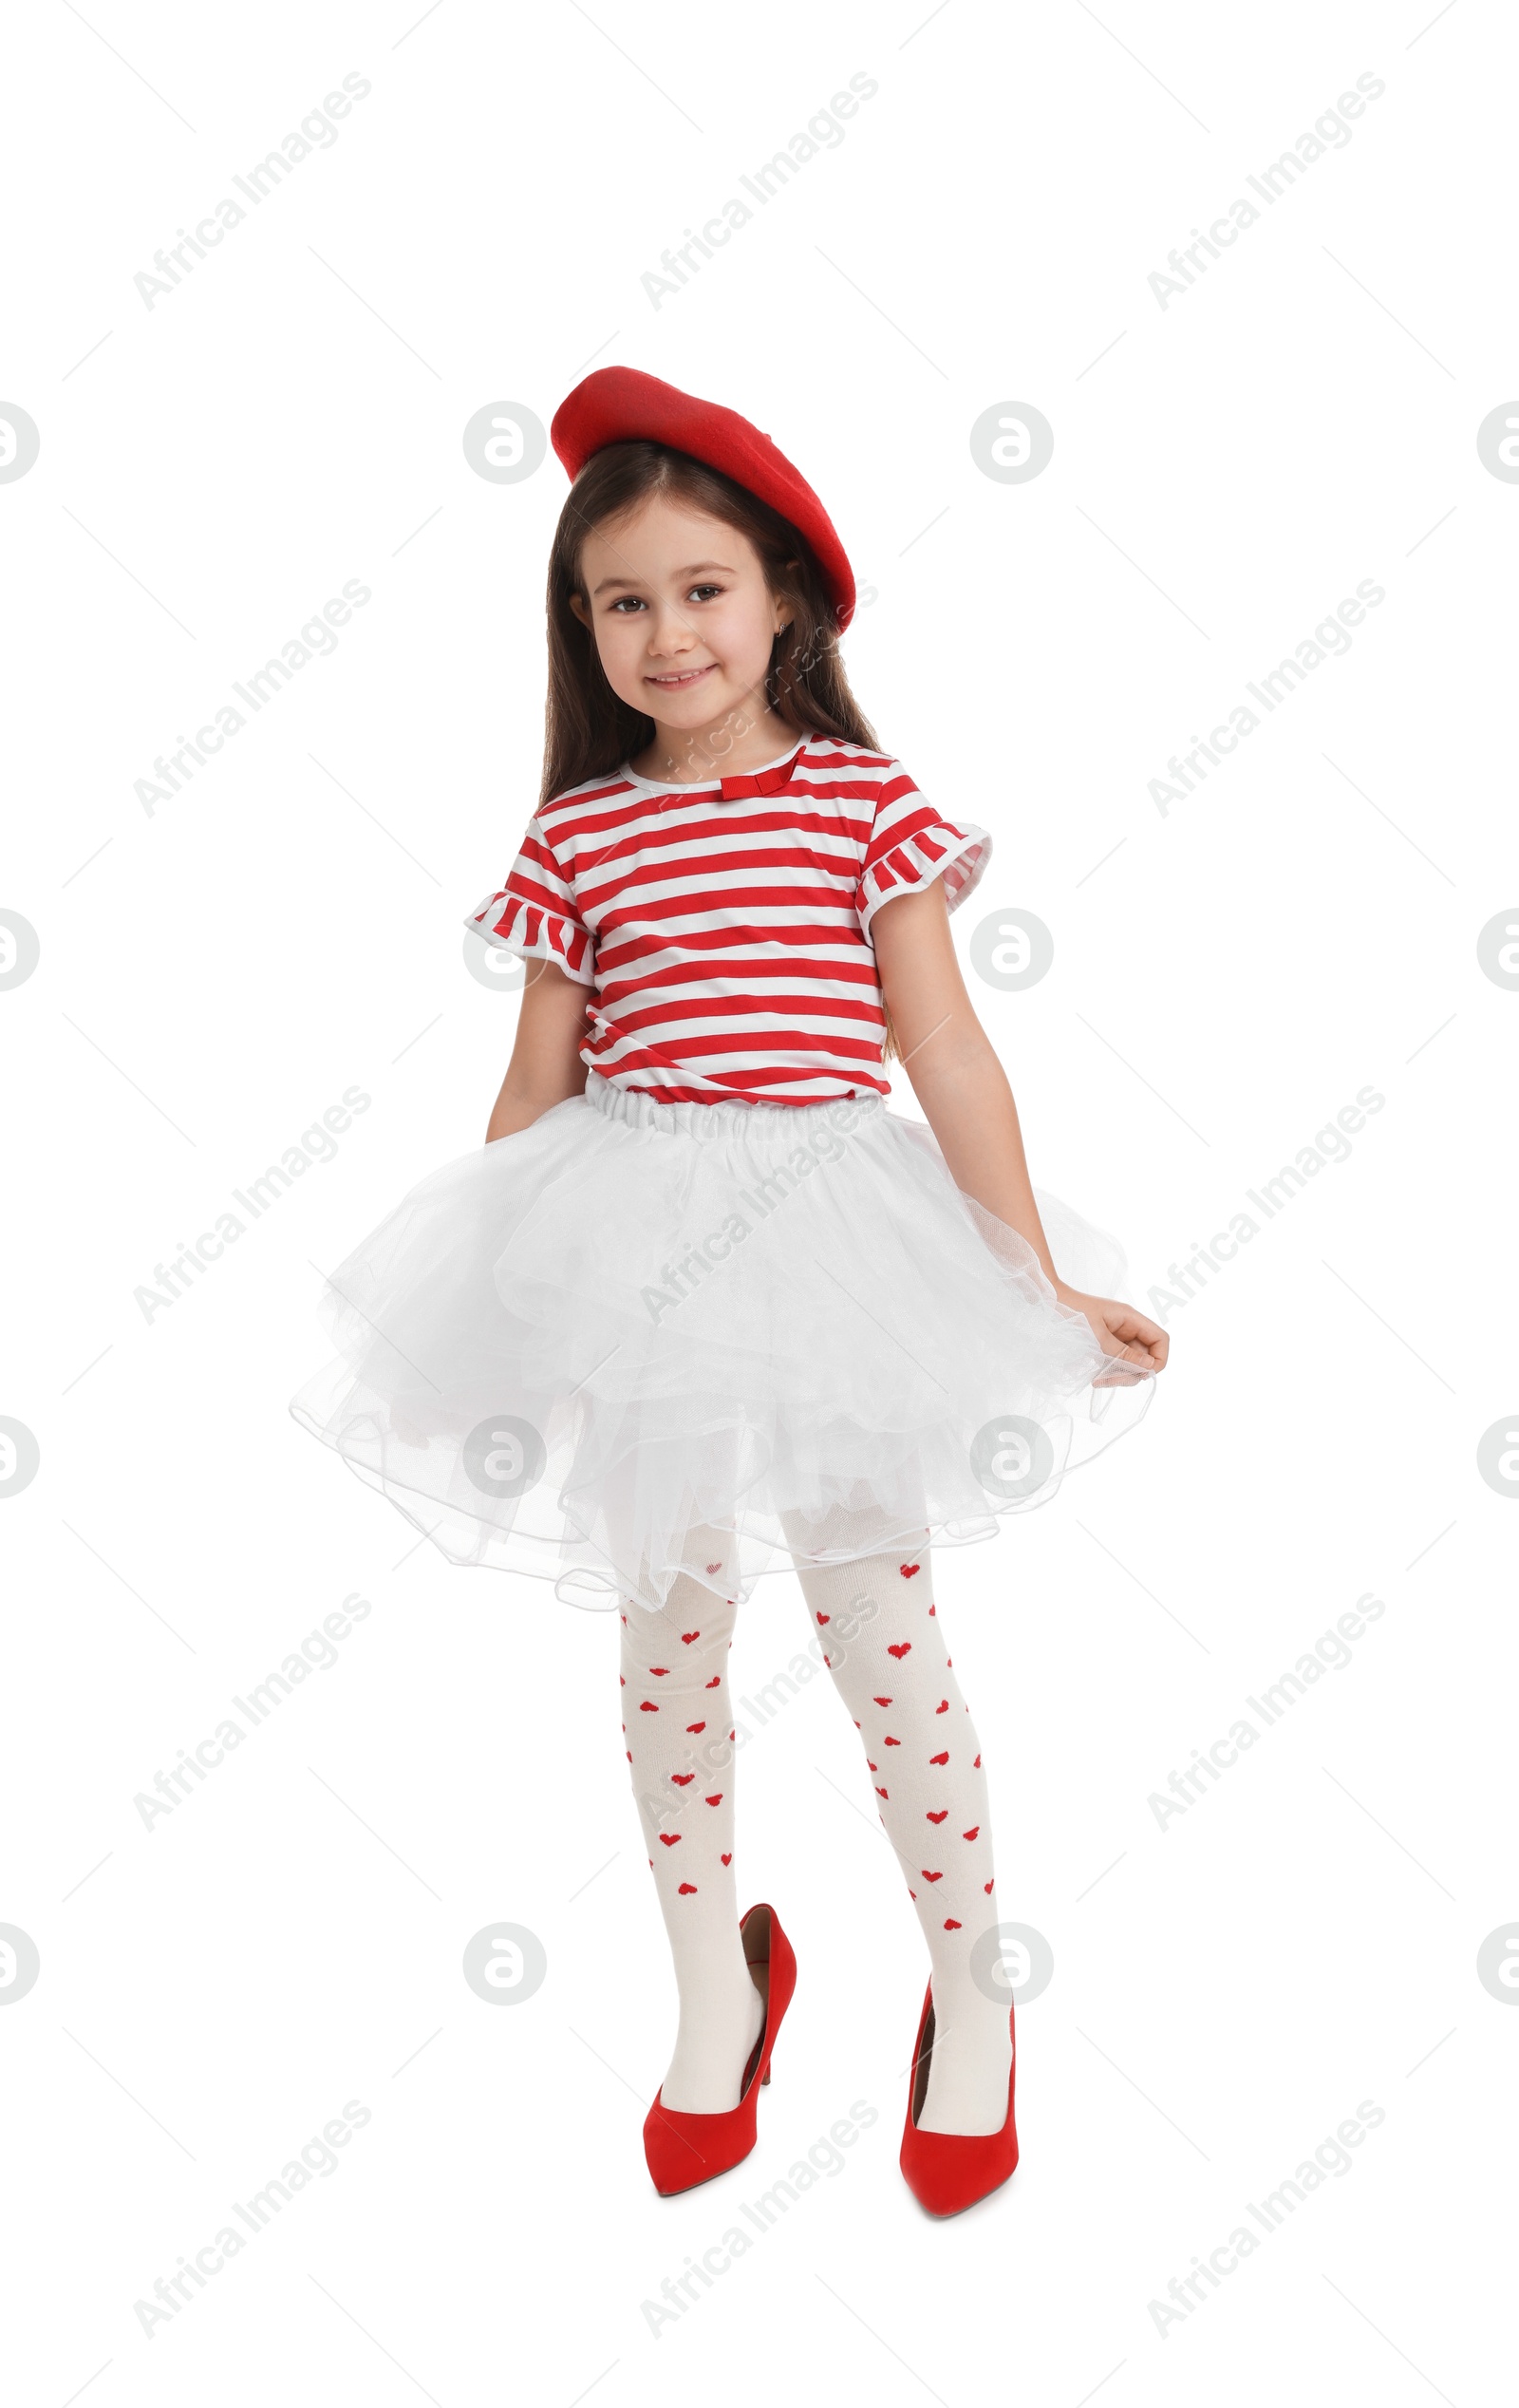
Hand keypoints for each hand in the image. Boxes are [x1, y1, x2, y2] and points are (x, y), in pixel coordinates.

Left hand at [1054, 1285, 1168, 1385]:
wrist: (1048, 1302)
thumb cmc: (1072, 1311)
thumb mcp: (1097, 1334)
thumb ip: (1122, 1352)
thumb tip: (1149, 1366)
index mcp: (1131, 1318)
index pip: (1160, 1340)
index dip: (1159, 1359)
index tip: (1144, 1373)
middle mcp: (1127, 1328)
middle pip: (1145, 1356)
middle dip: (1133, 1372)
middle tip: (1112, 1380)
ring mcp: (1116, 1337)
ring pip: (1129, 1363)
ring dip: (1118, 1375)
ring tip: (1098, 1381)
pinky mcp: (1104, 1345)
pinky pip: (1115, 1363)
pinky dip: (1108, 1373)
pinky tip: (1094, 1378)